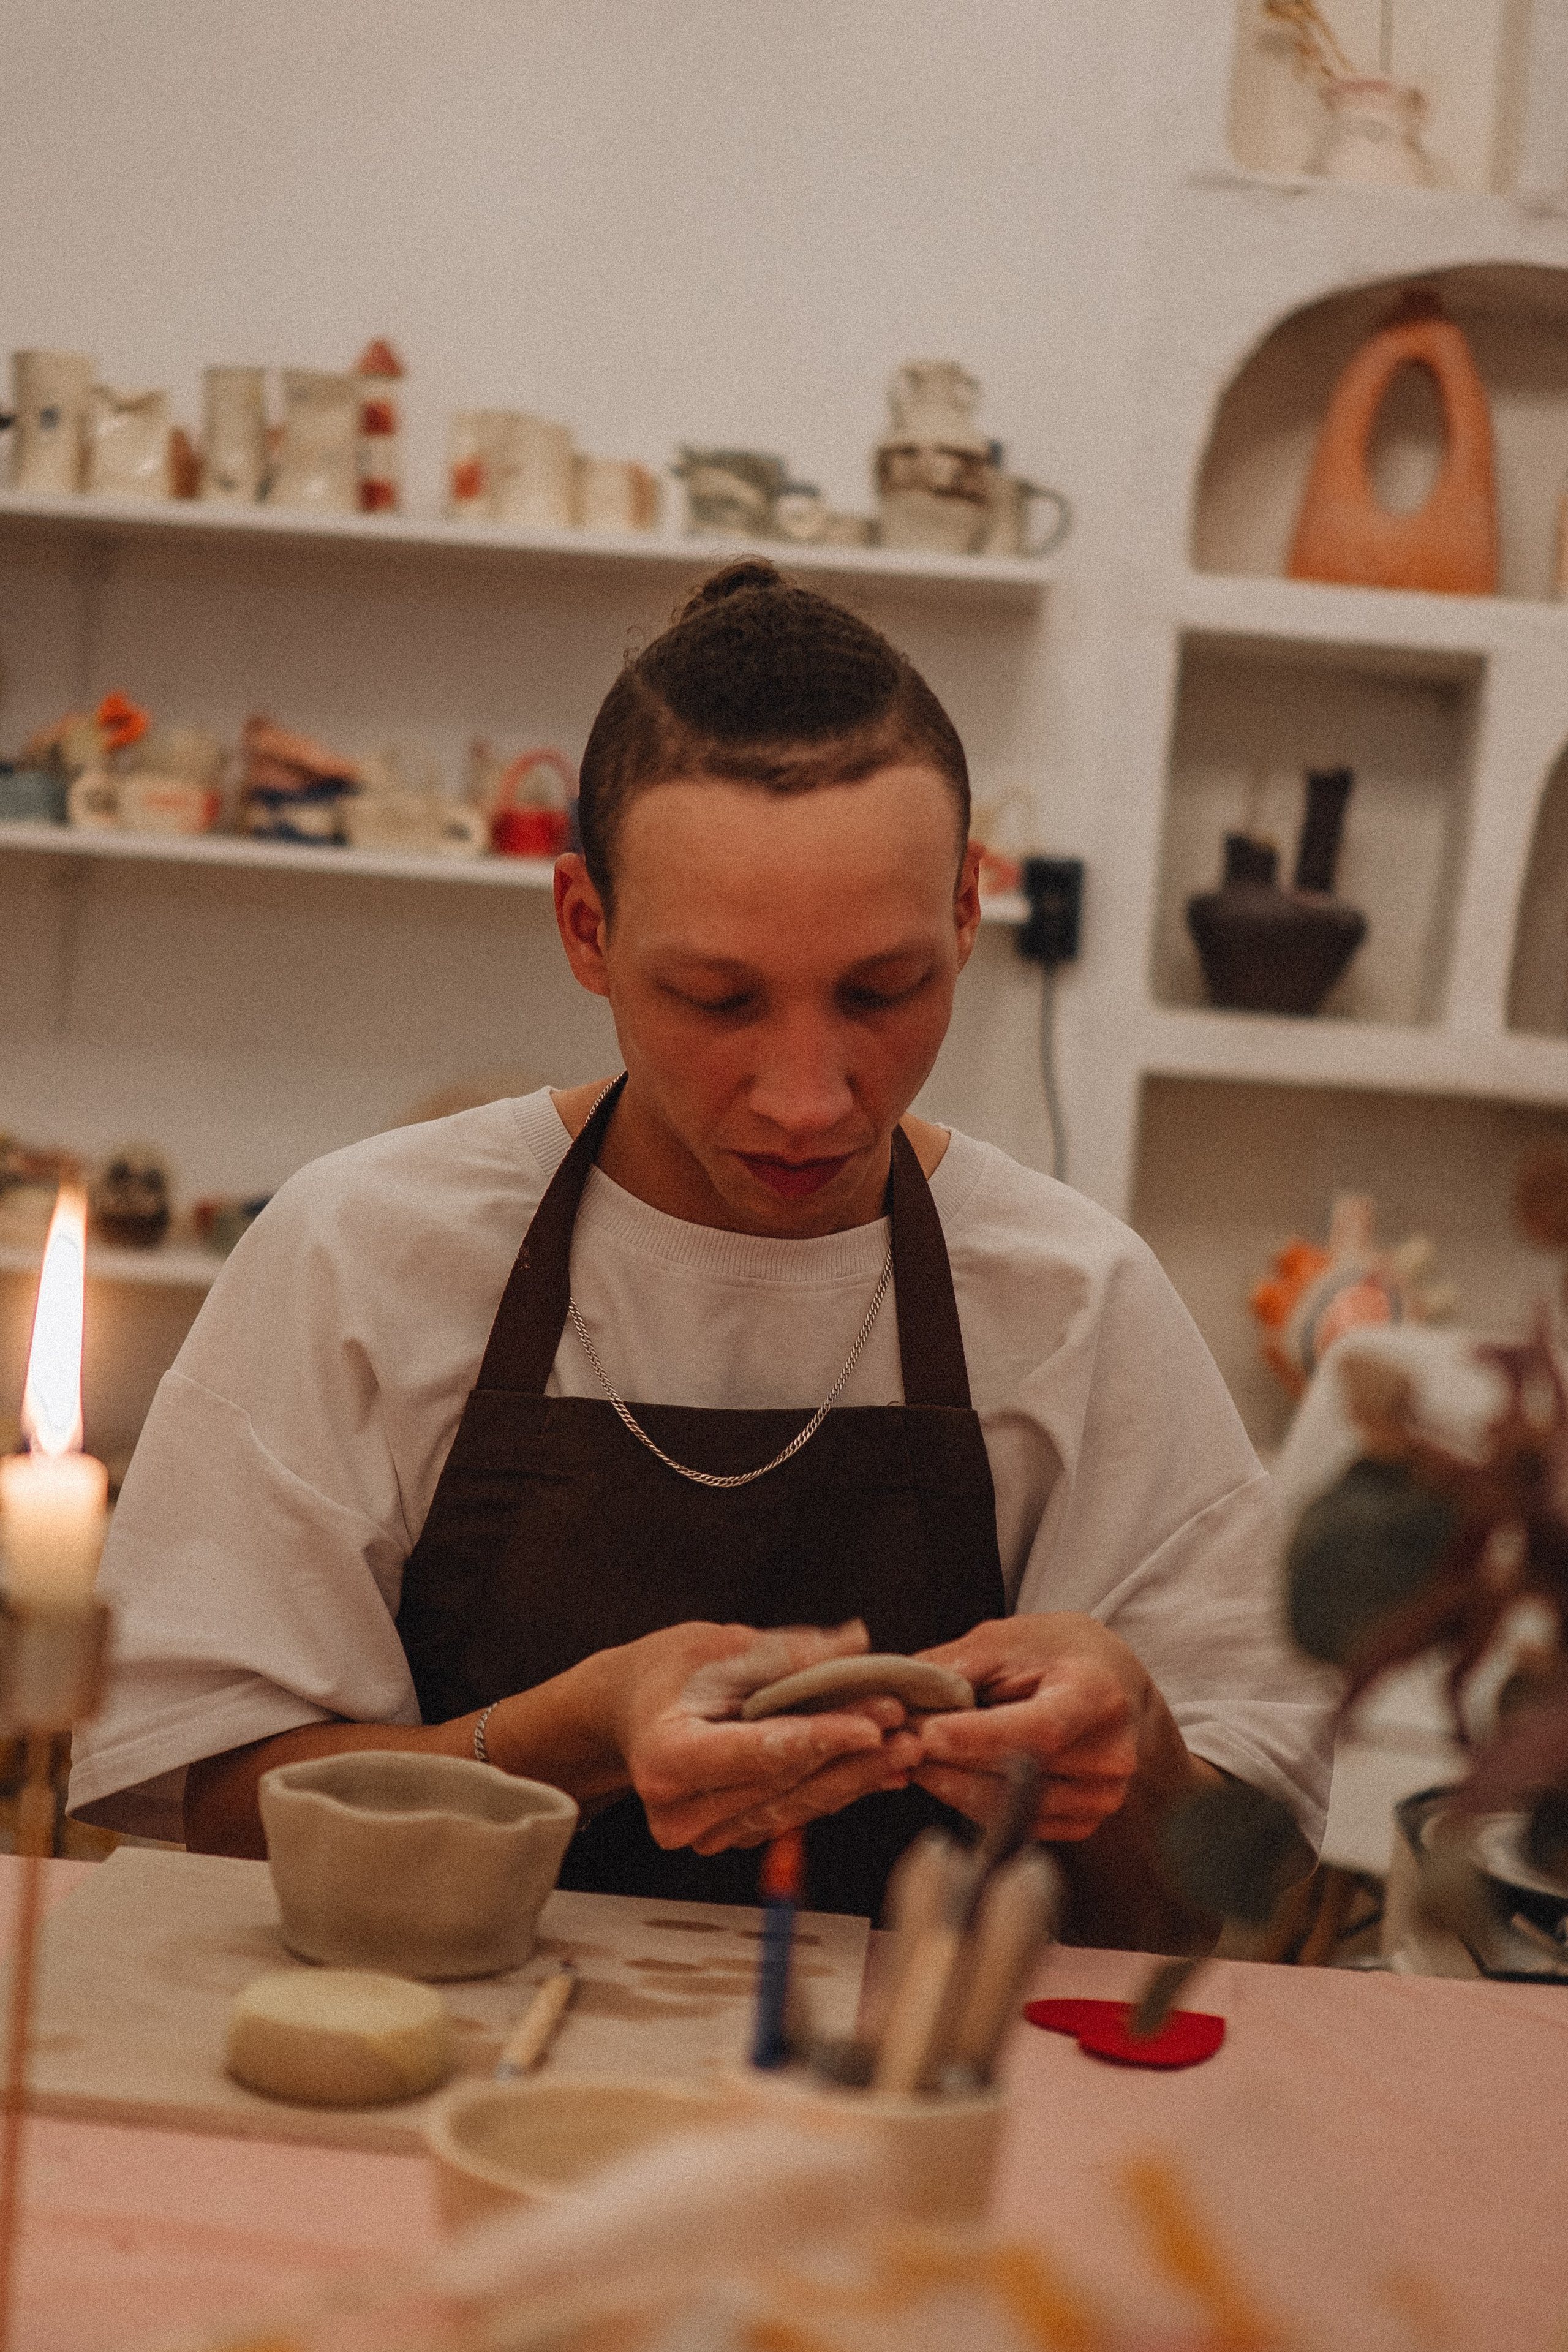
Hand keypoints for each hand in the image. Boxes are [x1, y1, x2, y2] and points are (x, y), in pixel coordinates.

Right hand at [611, 1618, 922, 1855]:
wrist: (636, 1710)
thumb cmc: (671, 1672)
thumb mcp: (721, 1644)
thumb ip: (787, 1652)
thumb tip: (856, 1644)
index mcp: (666, 1757)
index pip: (756, 1752)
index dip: (819, 1740)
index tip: (871, 1726)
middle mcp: (679, 1810)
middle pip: (782, 1785)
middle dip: (850, 1755)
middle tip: (905, 1728)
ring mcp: (703, 1831)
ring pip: (795, 1807)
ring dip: (855, 1777)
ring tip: (905, 1746)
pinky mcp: (729, 1836)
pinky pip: (792, 1813)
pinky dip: (836, 1787)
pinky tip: (877, 1766)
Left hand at [911, 1614, 1153, 1841]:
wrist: (1110, 1682)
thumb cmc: (1054, 1653)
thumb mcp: (1006, 1640)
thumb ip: (955, 1667)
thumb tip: (899, 1697)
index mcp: (1097, 1696)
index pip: (1040, 1730)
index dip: (980, 1737)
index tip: (928, 1735)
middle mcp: (1111, 1755)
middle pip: (1018, 1775)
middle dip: (947, 1762)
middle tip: (900, 1744)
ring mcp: (1101, 1797)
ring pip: (1008, 1808)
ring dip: (951, 1786)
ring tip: (917, 1757)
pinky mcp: (1084, 1823)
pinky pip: (1015, 1826)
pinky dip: (972, 1803)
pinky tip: (948, 1775)